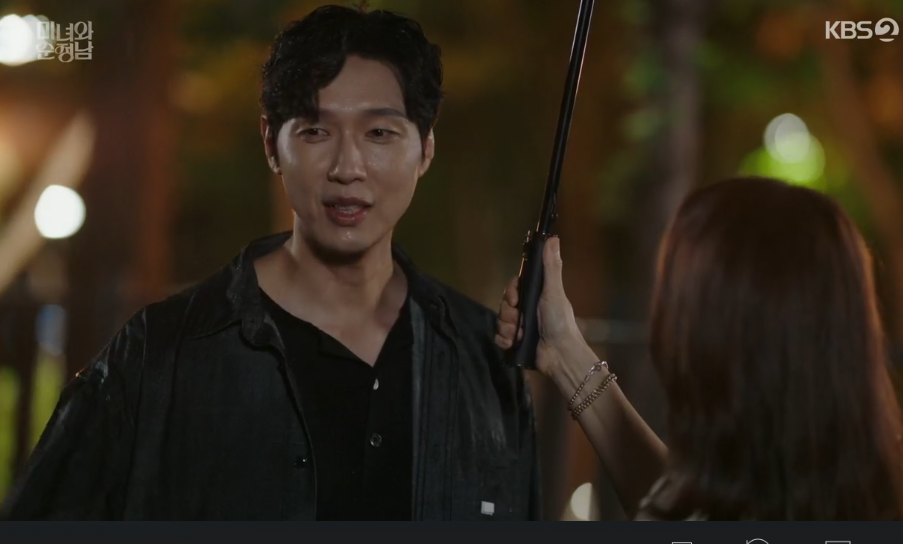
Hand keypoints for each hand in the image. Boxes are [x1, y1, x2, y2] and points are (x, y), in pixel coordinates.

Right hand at [494, 236, 589, 378]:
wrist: (560, 356)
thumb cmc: (560, 322)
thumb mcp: (554, 293)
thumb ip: (551, 267)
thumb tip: (552, 238)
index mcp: (537, 297)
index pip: (514, 287)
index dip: (511, 292)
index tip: (515, 298)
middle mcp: (527, 310)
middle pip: (504, 304)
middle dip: (508, 312)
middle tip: (518, 319)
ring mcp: (521, 327)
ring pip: (500, 321)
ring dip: (506, 328)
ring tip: (518, 335)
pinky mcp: (515, 343)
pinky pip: (499, 337)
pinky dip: (505, 340)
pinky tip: (514, 343)